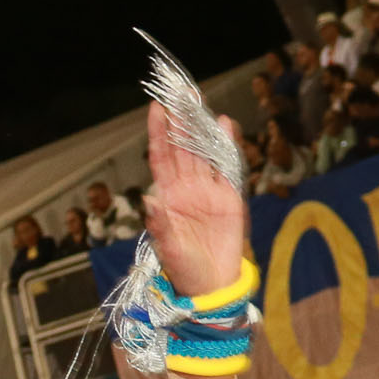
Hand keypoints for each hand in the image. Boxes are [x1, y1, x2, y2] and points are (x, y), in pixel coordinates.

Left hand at [141, 99, 248, 301]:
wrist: (214, 286)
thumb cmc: (185, 270)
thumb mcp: (169, 249)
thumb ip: (160, 224)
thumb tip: (149, 199)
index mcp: (168, 196)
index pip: (161, 157)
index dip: (159, 133)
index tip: (156, 108)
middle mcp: (187, 188)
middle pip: (183, 148)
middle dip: (181, 120)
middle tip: (181, 92)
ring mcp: (209, 191)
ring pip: (204, 152)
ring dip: (201, 128)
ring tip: (199, 102)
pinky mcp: (229, 198)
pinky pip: (228, 168)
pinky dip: (227, 147)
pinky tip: (225, 125)